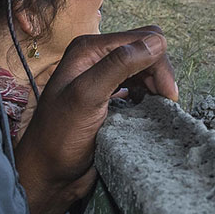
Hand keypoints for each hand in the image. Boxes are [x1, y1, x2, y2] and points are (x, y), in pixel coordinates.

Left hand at [13, 26, 178, 213]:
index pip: (143, 39)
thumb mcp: (87, 96)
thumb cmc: (58, 138)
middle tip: (167, 102)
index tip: (167, 94)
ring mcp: (104, 78)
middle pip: (148, 50)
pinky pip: (140, 87)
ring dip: (157, 86)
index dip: (159, 63)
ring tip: (158, 107)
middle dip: (161, 73)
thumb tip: (156, 43)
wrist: (47, 174)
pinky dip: (149, 96)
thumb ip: (118, 65)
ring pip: (147, 69)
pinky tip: (147, 109)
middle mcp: (97, 59)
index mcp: (89, 49)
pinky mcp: (110, 98)